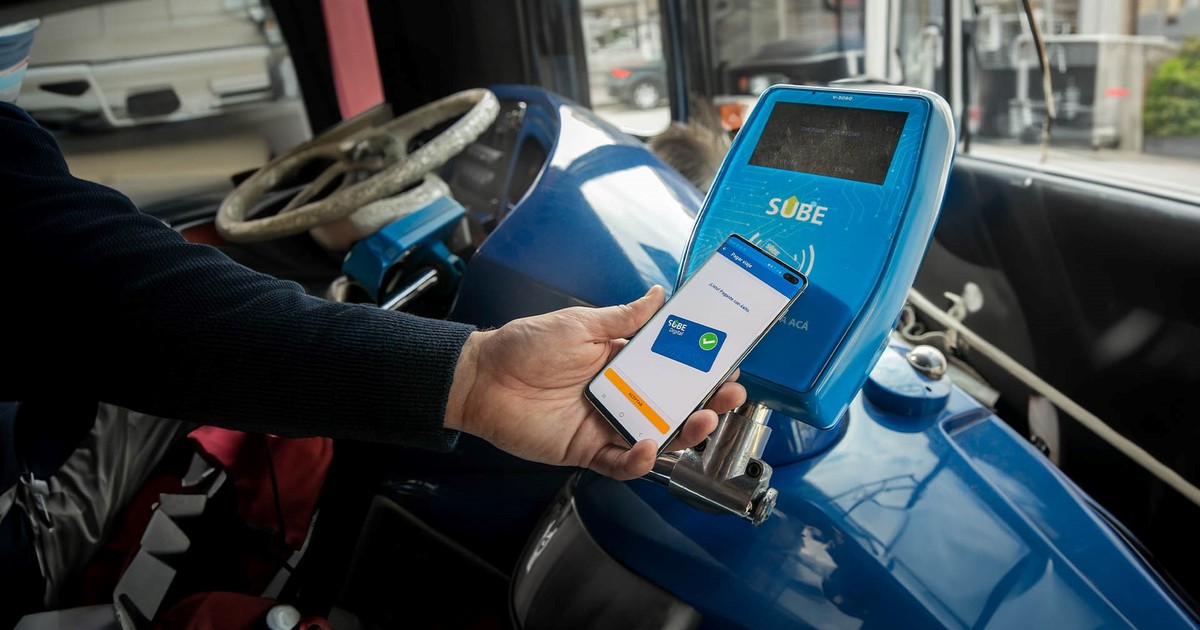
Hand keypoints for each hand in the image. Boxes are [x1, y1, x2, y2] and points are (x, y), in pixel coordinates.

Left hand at [444, 285, 745, 479]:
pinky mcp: (588, 450)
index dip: (700, 367)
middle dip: (706, 402)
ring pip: (657, 435)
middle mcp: (620, 395)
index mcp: (621, 362)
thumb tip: (660, 295)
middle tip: (730, 395)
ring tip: (703, 420)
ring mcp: (607, 424)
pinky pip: (622, 463)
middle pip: (673, 405)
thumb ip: (624, 316)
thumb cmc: (525, 346)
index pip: (671, 367)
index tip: (727, 361)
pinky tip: (650, 446)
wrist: (482, 378)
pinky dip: (639, 460)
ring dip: (685, 432)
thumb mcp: (581, 324)